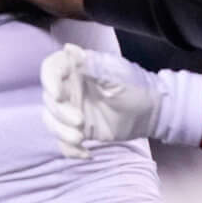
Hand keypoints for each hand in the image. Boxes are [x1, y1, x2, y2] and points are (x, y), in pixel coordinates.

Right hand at [40, 43, 157, 158]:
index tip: (57, 97)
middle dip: (60, 114)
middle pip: (49, 99)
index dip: (48, 81)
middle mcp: (70, 88)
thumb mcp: (116, 76)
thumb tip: (68, 49)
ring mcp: (72, 110)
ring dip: (61, 132)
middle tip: (80, 122)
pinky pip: (63, 140)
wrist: (153, 114)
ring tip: (80, 138)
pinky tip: (86, 153)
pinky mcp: (77, 129)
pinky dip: (70, 149)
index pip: (51, 69)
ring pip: (52, 121)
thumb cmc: (137, 89)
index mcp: (78, 69)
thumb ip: (91, 66)